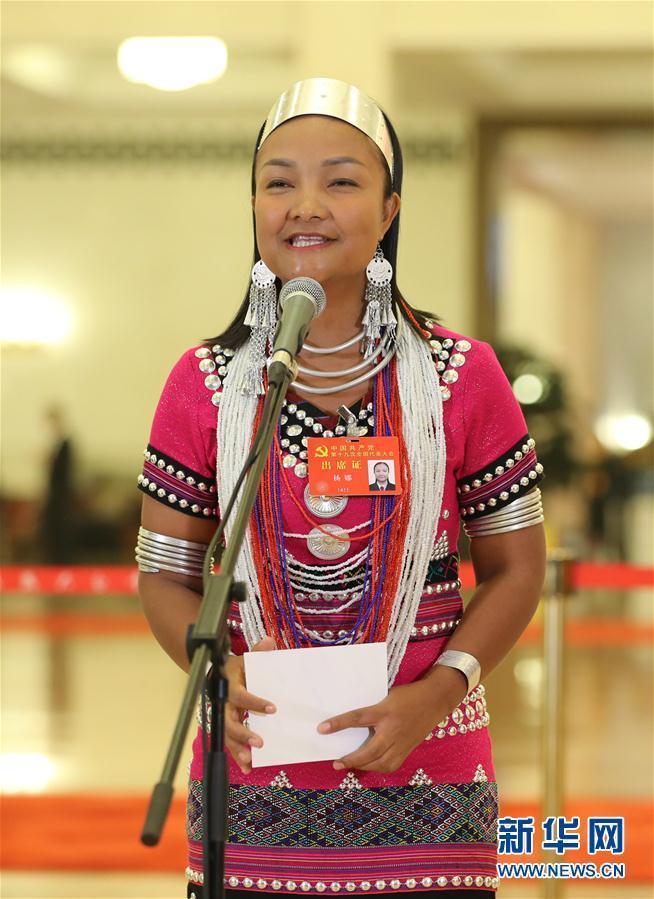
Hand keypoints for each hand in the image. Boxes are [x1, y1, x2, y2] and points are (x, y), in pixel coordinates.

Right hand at [224, 635, 276, 773]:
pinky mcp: (225, 725)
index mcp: (230, 685)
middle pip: (228, 721)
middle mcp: (223, 702)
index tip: (272, 709)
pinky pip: (229, 742)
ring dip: (237, 749)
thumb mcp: (247, 658)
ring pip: (226, 735)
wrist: (218, 673)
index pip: (240, 695)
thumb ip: (258, 652)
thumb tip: (268, 642)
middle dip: (242, 733)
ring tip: (249, 761)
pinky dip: (237, 755)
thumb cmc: (238, 667)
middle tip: (260, 742)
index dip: (254, 702)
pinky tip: (248, 768)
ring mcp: (222, 716)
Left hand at [316, 667, 466, 772]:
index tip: (322, 728)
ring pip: (381, 763)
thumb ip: (372, 709)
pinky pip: (392, 765)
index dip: (339, 723)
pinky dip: (378, 768)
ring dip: (364, 767)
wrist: (436, 699)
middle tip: (336, 763)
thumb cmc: (409, 695)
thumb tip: (352, 720)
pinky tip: (370, 765)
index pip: (358, 718)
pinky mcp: (409, 749)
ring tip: (351, 765)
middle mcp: (393, 729)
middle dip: (351, 760)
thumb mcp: (387, 695)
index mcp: (385, 711)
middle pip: (370, 751)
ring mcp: (402, 742)